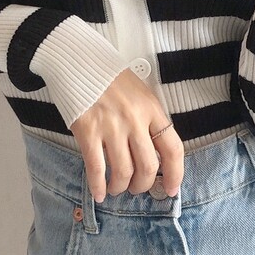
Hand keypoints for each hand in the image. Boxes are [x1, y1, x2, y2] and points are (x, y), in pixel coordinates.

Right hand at [70, 69, 184, 202]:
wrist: (80, 62)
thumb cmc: (112, 80)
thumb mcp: (141, 94)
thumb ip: (149, 121)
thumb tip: (155, 155)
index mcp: (152, 109)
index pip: (173, 149)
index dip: (175, 174)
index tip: (170, 189)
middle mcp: (135, 120)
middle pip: (148, 166)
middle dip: (143, 185)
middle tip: (136, 188)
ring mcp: (111, 126)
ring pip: (123, 171)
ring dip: (121, 187)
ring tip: (117, 188)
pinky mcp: (87, 131)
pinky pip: (96, 167)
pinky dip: (97, 185)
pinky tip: (98, 193)